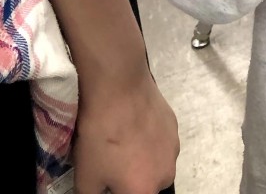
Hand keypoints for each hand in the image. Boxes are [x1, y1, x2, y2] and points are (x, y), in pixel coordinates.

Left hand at [72, 70, 178, 192]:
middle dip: (130, 180)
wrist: (119, 88)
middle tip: (111, 164)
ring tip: (122, 142)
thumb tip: (99, 192)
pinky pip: (160, 141)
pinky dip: (148, 140)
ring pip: (156, 163)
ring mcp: (174, 147)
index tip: (106, 181)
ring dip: (142, 160)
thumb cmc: (101, 136)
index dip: (116, 190)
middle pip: (147, 186)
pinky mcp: (174, 124)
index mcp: (145, 191)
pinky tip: (132, 126)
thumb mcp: (85, 178)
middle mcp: (166, 174)